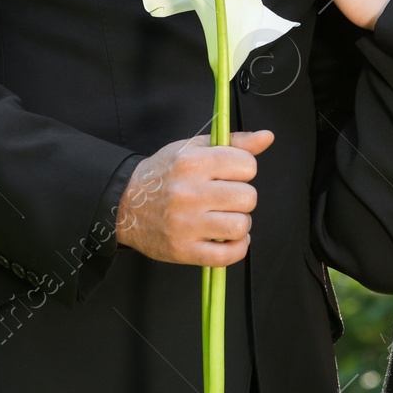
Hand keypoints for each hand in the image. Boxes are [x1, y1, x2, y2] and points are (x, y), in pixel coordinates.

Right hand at [115, 130, 273, 265]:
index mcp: (193, 162)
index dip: (244, 170)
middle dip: (242, 198)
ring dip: (239, 224)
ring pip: (240, 226)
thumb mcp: (193, 148)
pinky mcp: (183, 250)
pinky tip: (227, 239)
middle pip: (248, 198)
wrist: (124, 204)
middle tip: (226, 199)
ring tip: (225, 219)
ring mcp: (186, 224)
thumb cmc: (164, 173)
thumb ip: (234, 142)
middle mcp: (189, 192)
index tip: (231, 175)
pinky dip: (236, 249)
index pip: (247, 165)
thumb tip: (267, 137)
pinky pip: (226, 255)